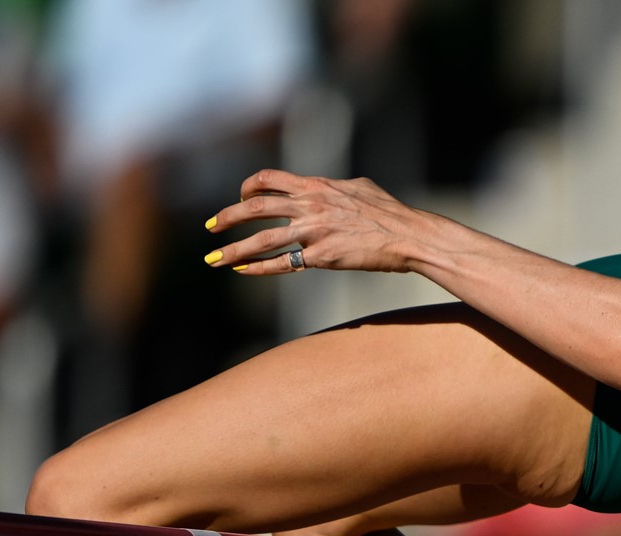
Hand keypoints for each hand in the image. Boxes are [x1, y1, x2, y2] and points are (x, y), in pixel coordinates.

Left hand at [203, 170, 424, 275]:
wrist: (410, 236)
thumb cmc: (391, 212)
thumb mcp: (360, 187)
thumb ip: (335, 187)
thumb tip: (326, 188)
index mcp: (316, 186)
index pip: (268, 180)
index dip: (247, 187)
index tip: (240, 198)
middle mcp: (310, 206)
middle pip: (255, 208)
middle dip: (226, 218)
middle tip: (210, 227)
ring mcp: (315, 232)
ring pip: (262, 239)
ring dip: (233, 249)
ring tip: (213, 259)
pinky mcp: (323, 257)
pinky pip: (284, 264)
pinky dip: (260, 268)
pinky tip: (244, 271)